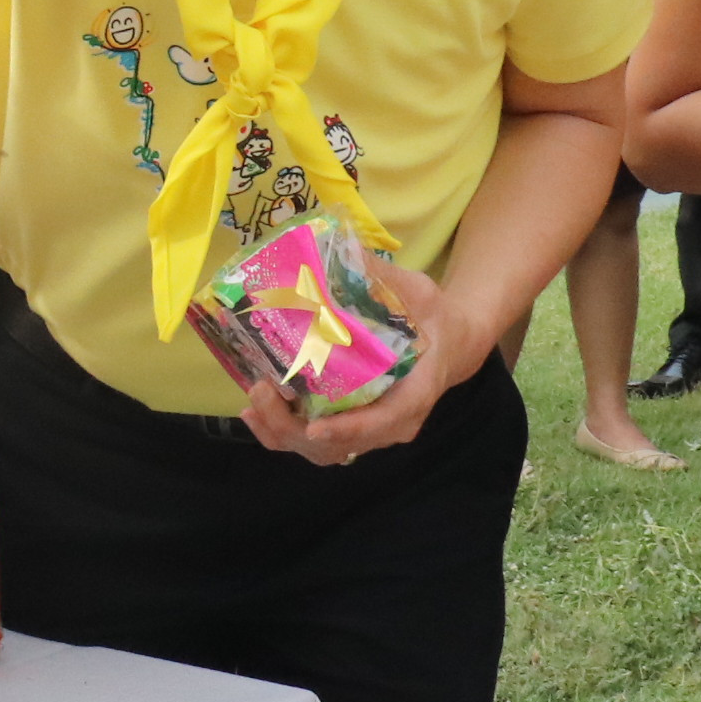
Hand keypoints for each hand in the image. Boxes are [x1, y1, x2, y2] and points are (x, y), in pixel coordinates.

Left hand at [235, 254, 453, 467]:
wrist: (449, 344)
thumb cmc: (433, 319)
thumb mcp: (418, 292)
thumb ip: (383, 277)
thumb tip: (339, 250)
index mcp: (415, 392)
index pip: (381, 421)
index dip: (346, 429)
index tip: (313, 426)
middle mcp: (391, 423)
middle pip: (338, 445)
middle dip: (293, 426)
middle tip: (261, 389)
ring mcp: (370, 431)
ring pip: (321, 451)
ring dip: (281, 431)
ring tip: (252, 400)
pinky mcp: (351, 427)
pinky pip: (313, 443)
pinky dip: (281, 432)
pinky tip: (253, 410)